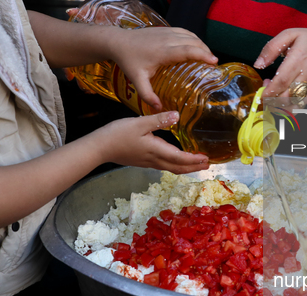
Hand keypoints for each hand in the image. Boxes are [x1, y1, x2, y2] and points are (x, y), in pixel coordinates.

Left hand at [66, 8, 216, 111]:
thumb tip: (160, 109)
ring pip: (191, 35)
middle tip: (214, 64)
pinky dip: (194, 39)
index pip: (188, 50)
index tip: (214, 62)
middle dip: (206, 51)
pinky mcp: (165, 29)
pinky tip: (197, 47)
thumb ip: (148, 95)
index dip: (203, 55)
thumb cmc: (128, 61)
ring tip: (208, 57)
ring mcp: (167, 32)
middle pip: (194, 42)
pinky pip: (185, 32)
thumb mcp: (137, 80)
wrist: (118, 42)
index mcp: (163, 52)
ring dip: (202, 45)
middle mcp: (167, 40)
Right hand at [92, 111, 209, 173]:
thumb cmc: (117, 134)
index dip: (194, 160)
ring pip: (171, 168)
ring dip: (186, 167)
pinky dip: (175, 164)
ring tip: (196, 164)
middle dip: (194, 167)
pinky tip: (176, 159)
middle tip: (207, 165)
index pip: (180, 158)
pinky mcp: (143, 161)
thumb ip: (159, 119)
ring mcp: (148, 162)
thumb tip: (176, 115)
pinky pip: (164, 165)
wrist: (99, 148)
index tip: (206, 159)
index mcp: (156, 150)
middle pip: (178, 168)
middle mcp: (154, 159)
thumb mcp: (139, 123)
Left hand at [254, 28, 306, 99]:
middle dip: (272, 100)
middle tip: (265, 93)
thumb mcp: (290, 34)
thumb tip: (258, 64)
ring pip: (294, 103)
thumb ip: (271, 48)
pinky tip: (282, 103)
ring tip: (273, 97)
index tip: (261, 93)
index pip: (282, 80)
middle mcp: (305, 73)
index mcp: (298, 58)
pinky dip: (290, 109)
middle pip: (287, 95)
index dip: (270, 91)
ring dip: (279, 106)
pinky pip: (301, 105)